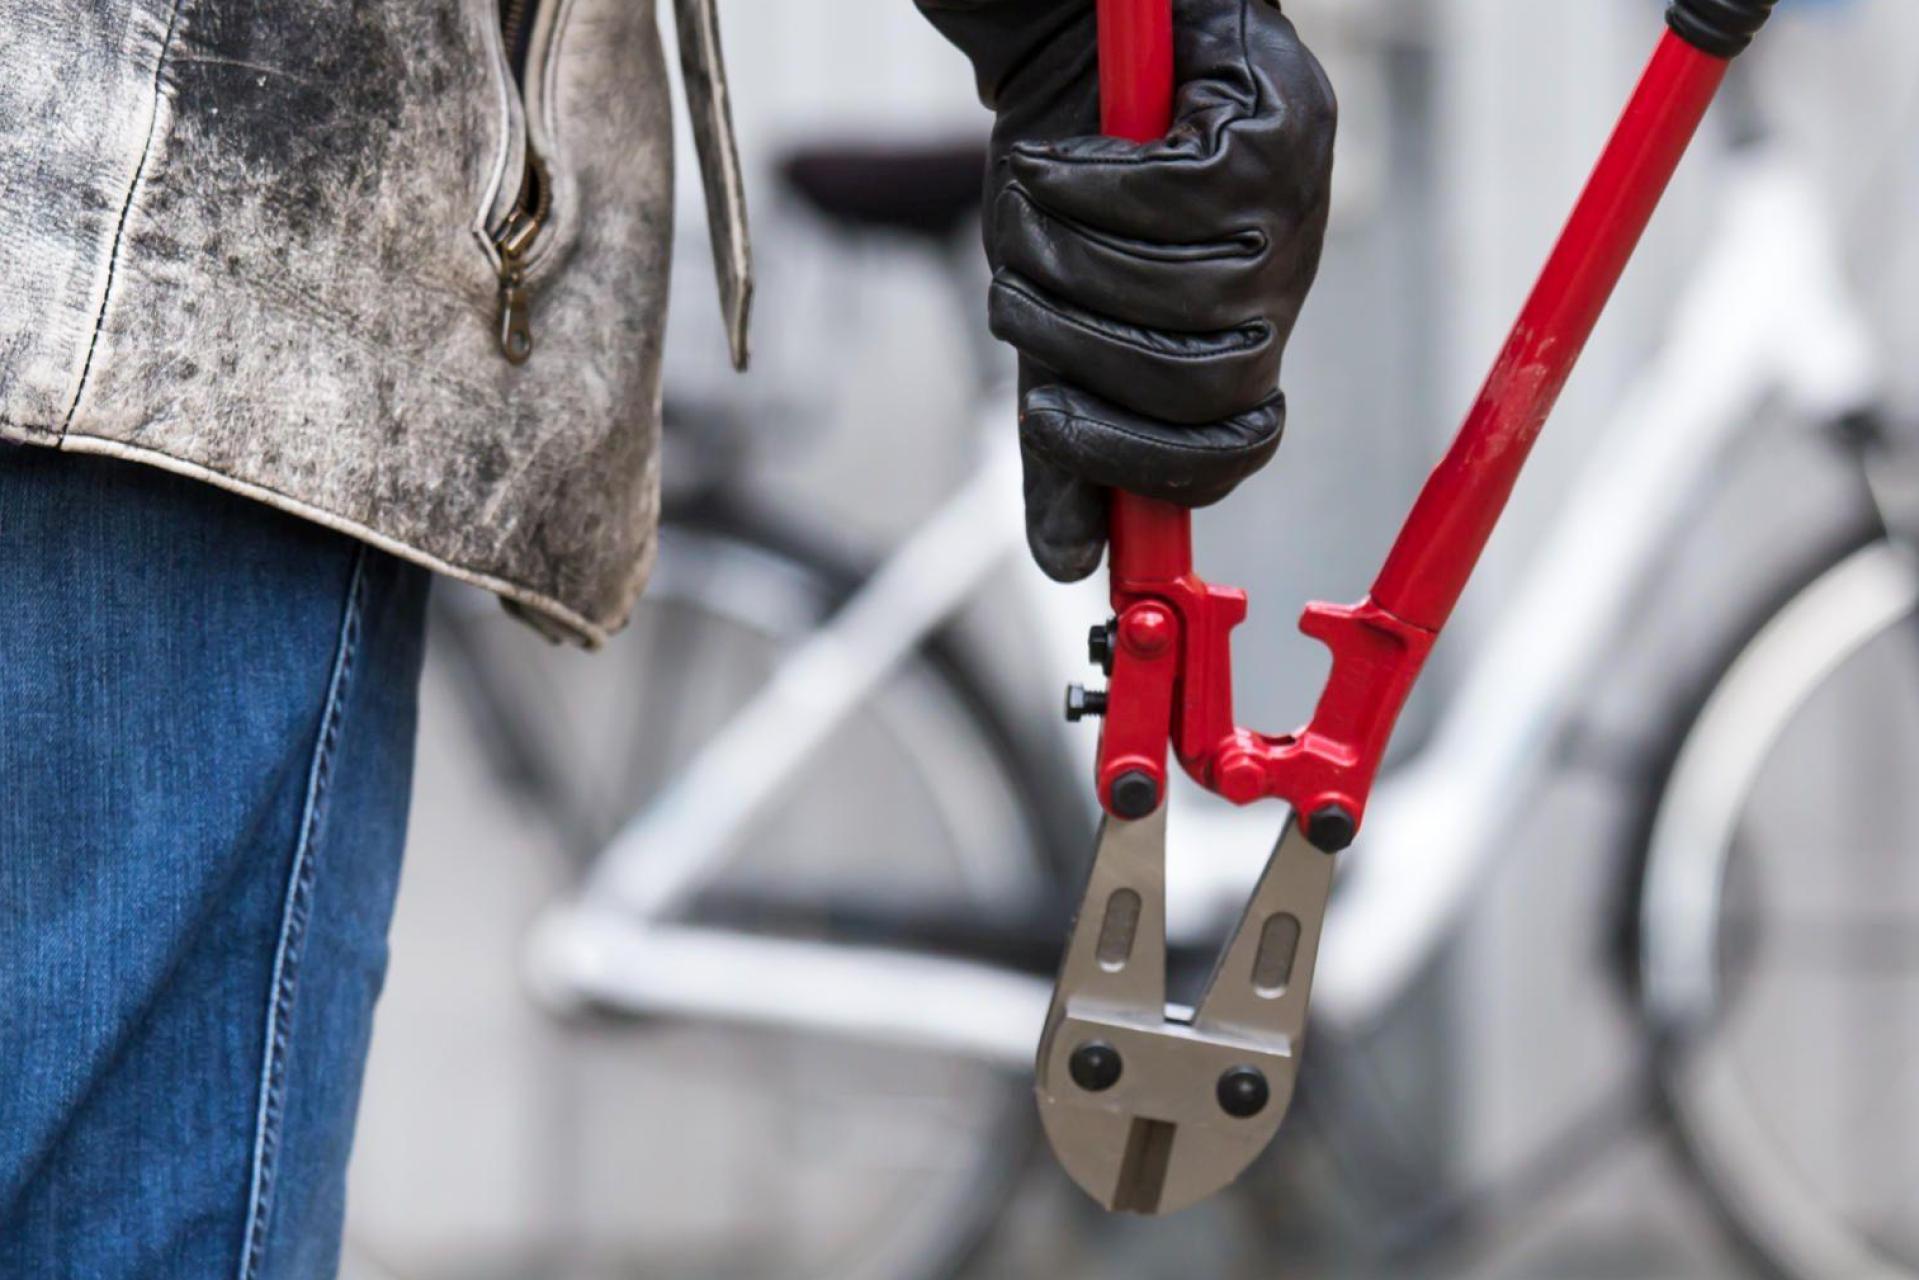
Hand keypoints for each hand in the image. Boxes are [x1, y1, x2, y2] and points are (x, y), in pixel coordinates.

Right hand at [918, 0, 1335, 579]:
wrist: (1075, 36)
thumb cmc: (1069, 181)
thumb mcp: (1054, 319)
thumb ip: (1062, 437)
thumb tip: (1065, 564)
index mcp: (1237, 336)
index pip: (1232, 445)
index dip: (1149, 460)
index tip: (1055, 422)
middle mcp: (1281, 278)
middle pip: (1201, 380)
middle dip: (1081, 348)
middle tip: (1012, 300)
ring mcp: (1296, 204)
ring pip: (1184, 290)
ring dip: (1070, 255)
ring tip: (1025, 210)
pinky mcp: (1278, 125)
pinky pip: (1178, 197)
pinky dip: (1088, 182)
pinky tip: (1054, 157)